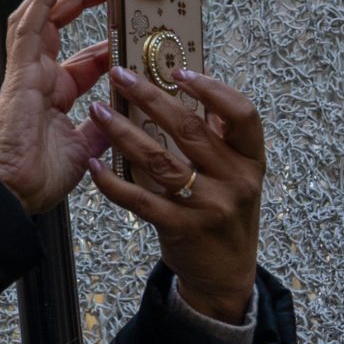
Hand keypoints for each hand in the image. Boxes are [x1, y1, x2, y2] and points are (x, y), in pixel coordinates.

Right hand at [0, 0, 114, 215]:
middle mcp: (39, 80)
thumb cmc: (36, 178)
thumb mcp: (86, 149)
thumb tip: (124, 111)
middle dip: (81, 5)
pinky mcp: (20, 69)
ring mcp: (27, 72)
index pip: (84, 62)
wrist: (10, 191)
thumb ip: (104, 126)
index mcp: (54, 98)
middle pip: (58, 29)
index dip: (106, 45)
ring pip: (40, 18)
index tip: (127, 34)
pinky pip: (30, 24)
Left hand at [86, 65, 265, 320]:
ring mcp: (210, 205)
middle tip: (120, 75)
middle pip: (190, 129)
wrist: (225, 273)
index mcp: (250, 159)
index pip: (243, 115)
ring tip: (98, 109)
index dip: (213, 89)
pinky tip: (94, 166)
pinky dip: (113, 182)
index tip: (179, 70)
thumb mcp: (232, 174)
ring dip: (123, 132)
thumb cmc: (221, 210)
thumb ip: (214, 138)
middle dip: (151, 97)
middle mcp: (236, 180)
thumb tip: (178, 88)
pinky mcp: (182, 228)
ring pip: (160, 160)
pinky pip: (140, 199)